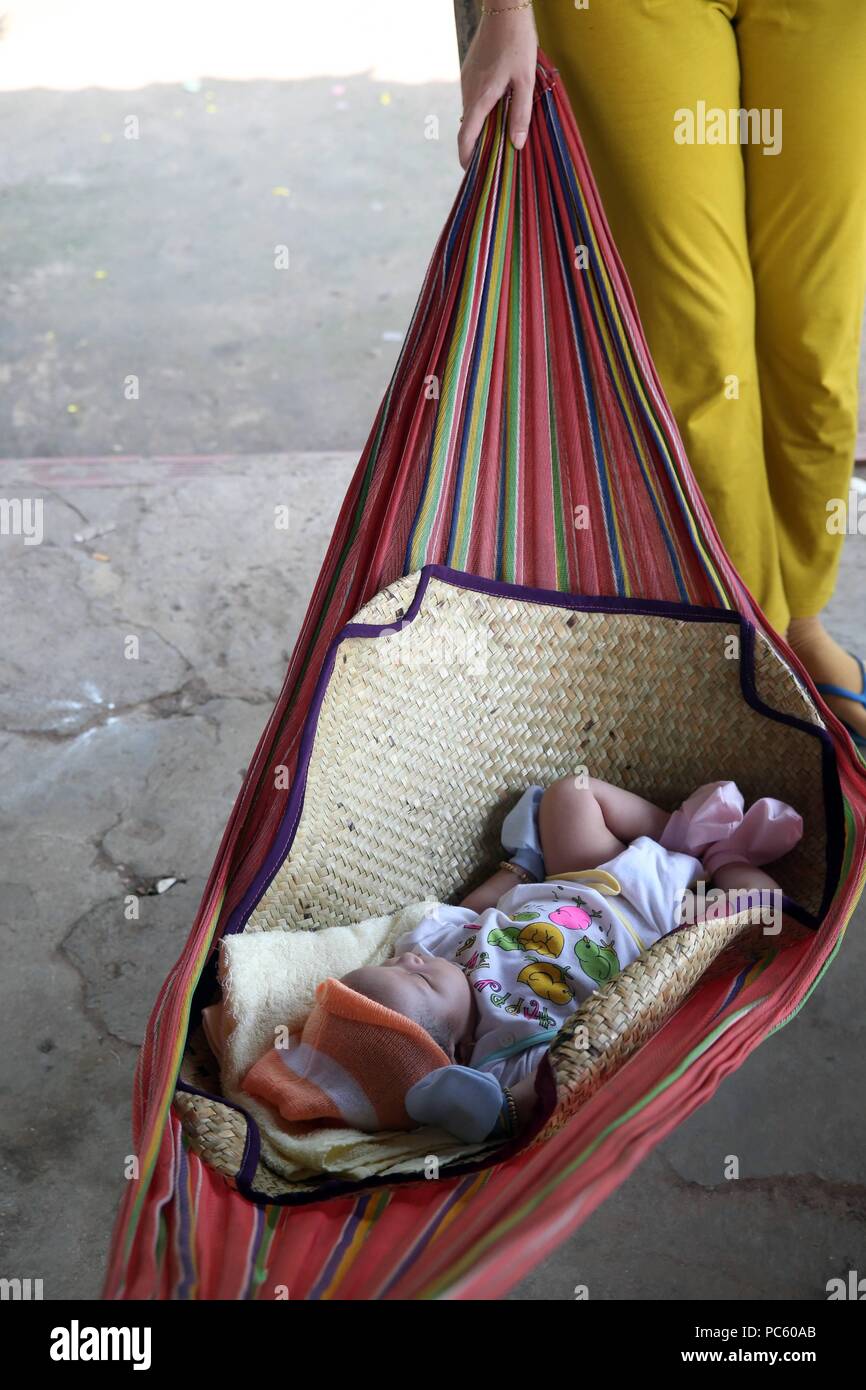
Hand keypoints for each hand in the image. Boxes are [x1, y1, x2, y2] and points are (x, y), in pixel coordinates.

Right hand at [458, 7, 537, 169]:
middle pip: (467, 127)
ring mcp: (467, 81)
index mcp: (480, 97)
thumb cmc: (518, 41)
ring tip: (500, 135)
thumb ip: (521, 113)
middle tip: (493, 158)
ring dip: (481, 127)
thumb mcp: (526, 80)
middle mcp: (468, 91)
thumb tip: (516, 144)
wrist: (504, 8)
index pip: (466, 136)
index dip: (466, 157)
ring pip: (471, 113)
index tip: (471, 171)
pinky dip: (482, 111)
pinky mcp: (469, 72)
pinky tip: (499, 110)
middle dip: (477, 145)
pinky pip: (473, 99)